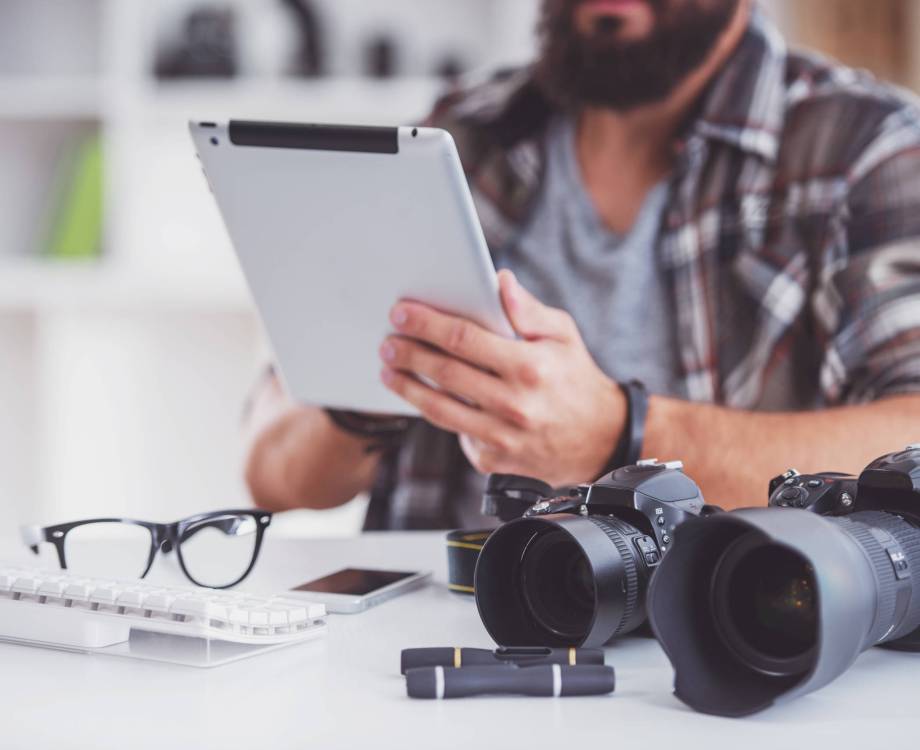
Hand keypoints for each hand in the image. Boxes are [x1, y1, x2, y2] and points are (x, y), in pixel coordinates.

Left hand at [379, 270, 625, 486]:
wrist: (601, 439)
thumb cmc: (576, 378)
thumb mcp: (563, 334)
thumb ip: (528, 309)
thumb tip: (499, 281)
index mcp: (530, 367)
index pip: (464, 339)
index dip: (427, 324)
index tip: (402, 312)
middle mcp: (514, 404)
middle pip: (444, 373)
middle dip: (408, 353)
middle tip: (388, 342)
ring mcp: (502, 437)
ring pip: (440, 409)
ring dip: (408, 387)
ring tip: (389, 370)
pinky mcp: (494, 460)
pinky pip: (455, 433)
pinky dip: (437, 414)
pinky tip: (423, 397)